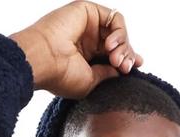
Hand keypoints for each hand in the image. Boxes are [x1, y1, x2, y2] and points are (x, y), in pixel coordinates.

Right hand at [8, 1, 143, 97]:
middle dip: (126, 55)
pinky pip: (114, 18)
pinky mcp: (87, 11)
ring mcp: (87, 25)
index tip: (136, 67)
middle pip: (118, 43)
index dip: (127, 59)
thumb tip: (122, 70)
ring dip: (123, 44)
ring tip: (116, 59)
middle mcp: (87, 40)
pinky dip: (118, 32)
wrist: (44, 60)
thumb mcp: (90, 82)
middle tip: (124, 67)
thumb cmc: (60, 76)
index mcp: (85, 58)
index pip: (112, 56)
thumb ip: (108, 74)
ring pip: (118, 31)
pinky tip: (109, 45)